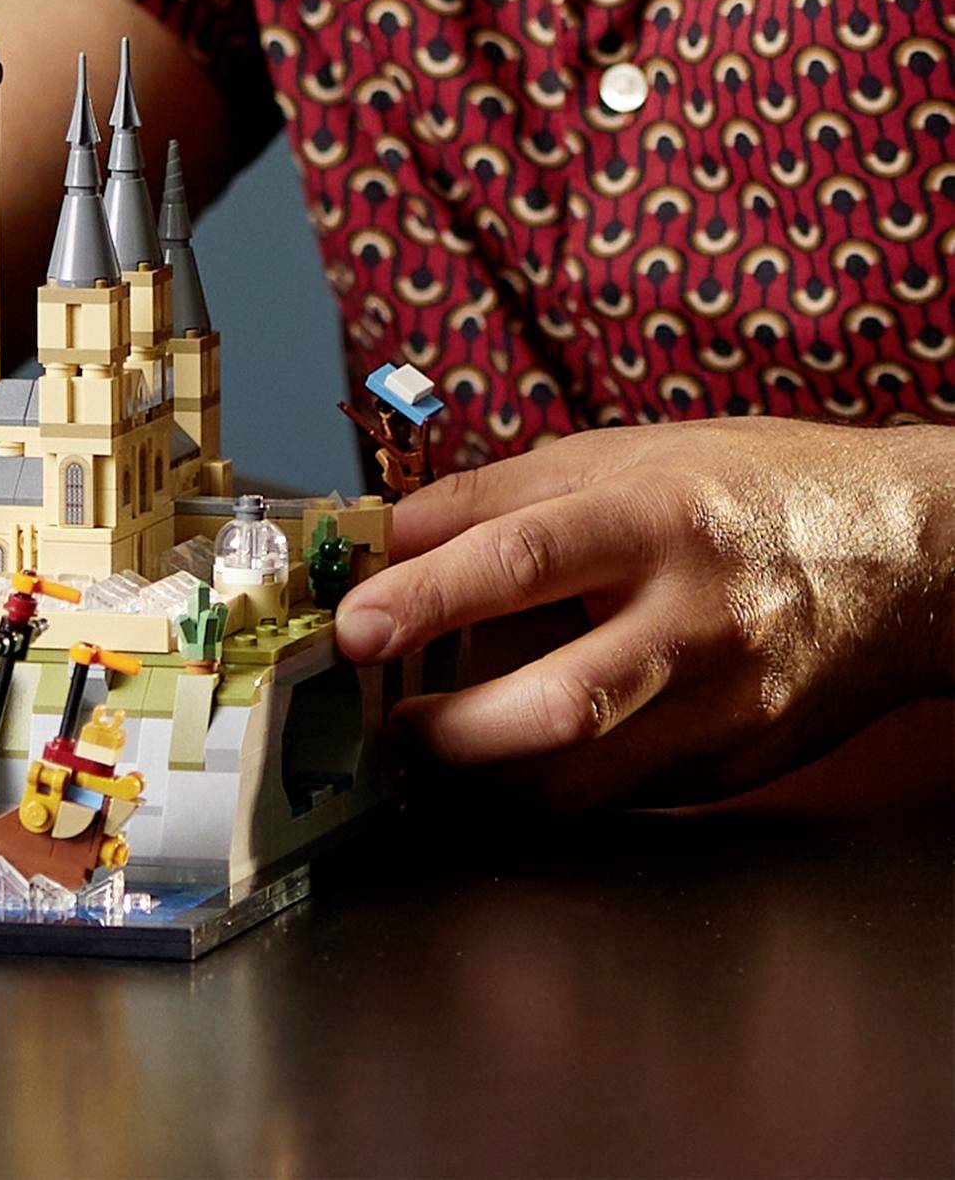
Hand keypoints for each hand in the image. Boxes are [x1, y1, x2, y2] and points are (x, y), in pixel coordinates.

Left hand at [333, 417, 954, 805]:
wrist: (907, 554)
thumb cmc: (740, 490)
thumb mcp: (613, 455)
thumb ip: (489, 497)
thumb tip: (381, 536)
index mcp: (654, 519)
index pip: (520, 562)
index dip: (425, 598)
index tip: (352, 629)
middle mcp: (696, 621)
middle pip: (557, 703)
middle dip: (451, 730)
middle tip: (385, 723)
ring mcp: (728, 707)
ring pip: (588, 776)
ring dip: (488, 776)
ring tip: (433, 747)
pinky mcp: (743, 766)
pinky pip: (626, 795)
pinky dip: (555, 784)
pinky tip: (513, 760)